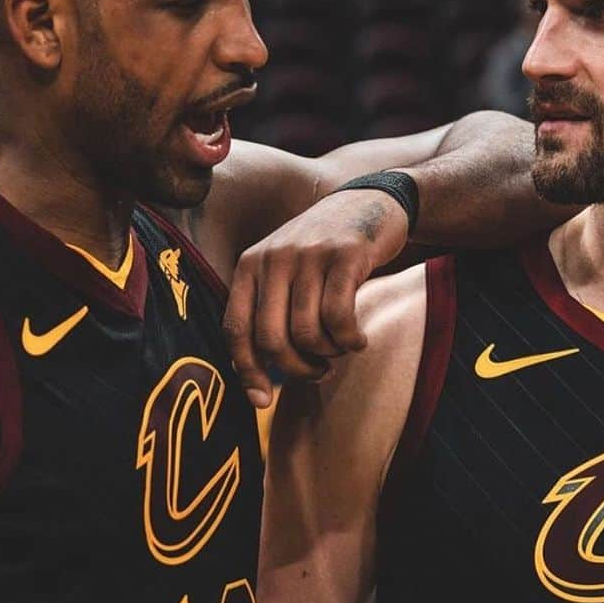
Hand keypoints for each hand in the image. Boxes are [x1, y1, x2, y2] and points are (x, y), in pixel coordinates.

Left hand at [223, 189, 408, 408]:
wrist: (368, 201)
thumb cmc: (323, 250)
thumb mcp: (284, 268)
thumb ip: (267, 310)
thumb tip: (255, 379)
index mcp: (250, 264)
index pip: (235, 330)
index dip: (247, 372)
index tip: (263, 401)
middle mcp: (274, 258)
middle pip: (272, 340)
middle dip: (296, 369)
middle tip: (317, 370)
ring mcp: (310, 255)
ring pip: (308, 333)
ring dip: (328, 354)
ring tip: (340, 348)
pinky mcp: (345, 255)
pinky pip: (339, 317)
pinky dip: (349, 340)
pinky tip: (358, 339)